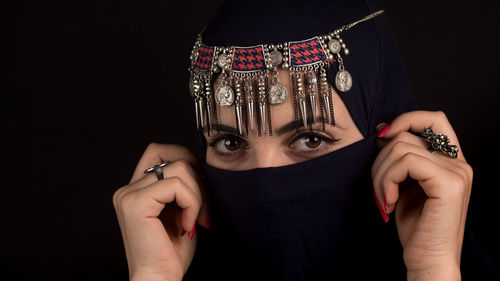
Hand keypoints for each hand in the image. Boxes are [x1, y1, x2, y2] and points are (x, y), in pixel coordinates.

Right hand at [113, 143, 209, 280]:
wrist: (159, 280)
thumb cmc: (172, 253)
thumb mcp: (181, 210)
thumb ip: (183, 186)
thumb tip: (202, 164)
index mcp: (135, 190)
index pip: (160, 150)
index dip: (187, 162)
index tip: (200, 192)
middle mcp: (127, 189)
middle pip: (174, 155)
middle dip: (198, 179)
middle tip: (204, 209)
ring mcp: (129, 195)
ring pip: (180, 168)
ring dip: (198, 196)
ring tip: (195, 220)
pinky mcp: (135, 204)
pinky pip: (176, 186)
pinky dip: (191, 204)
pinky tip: (187, 225)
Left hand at [371, 111, 471, 279]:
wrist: (429, 259)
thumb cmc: (416, 226)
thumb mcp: (405, 184)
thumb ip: (401, 158)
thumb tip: (383, 130)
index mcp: (451, 160)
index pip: (433, 118)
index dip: (406, 119)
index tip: (383, 137)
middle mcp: (458, 162)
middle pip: (406, 135)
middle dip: (380, 160)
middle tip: (378, 188)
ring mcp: (457, 171)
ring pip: (400, 148)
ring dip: (380, 175)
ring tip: (383, 198)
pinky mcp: (448, 183)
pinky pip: (406, 162)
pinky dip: (388, 180)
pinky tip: (389, 201)